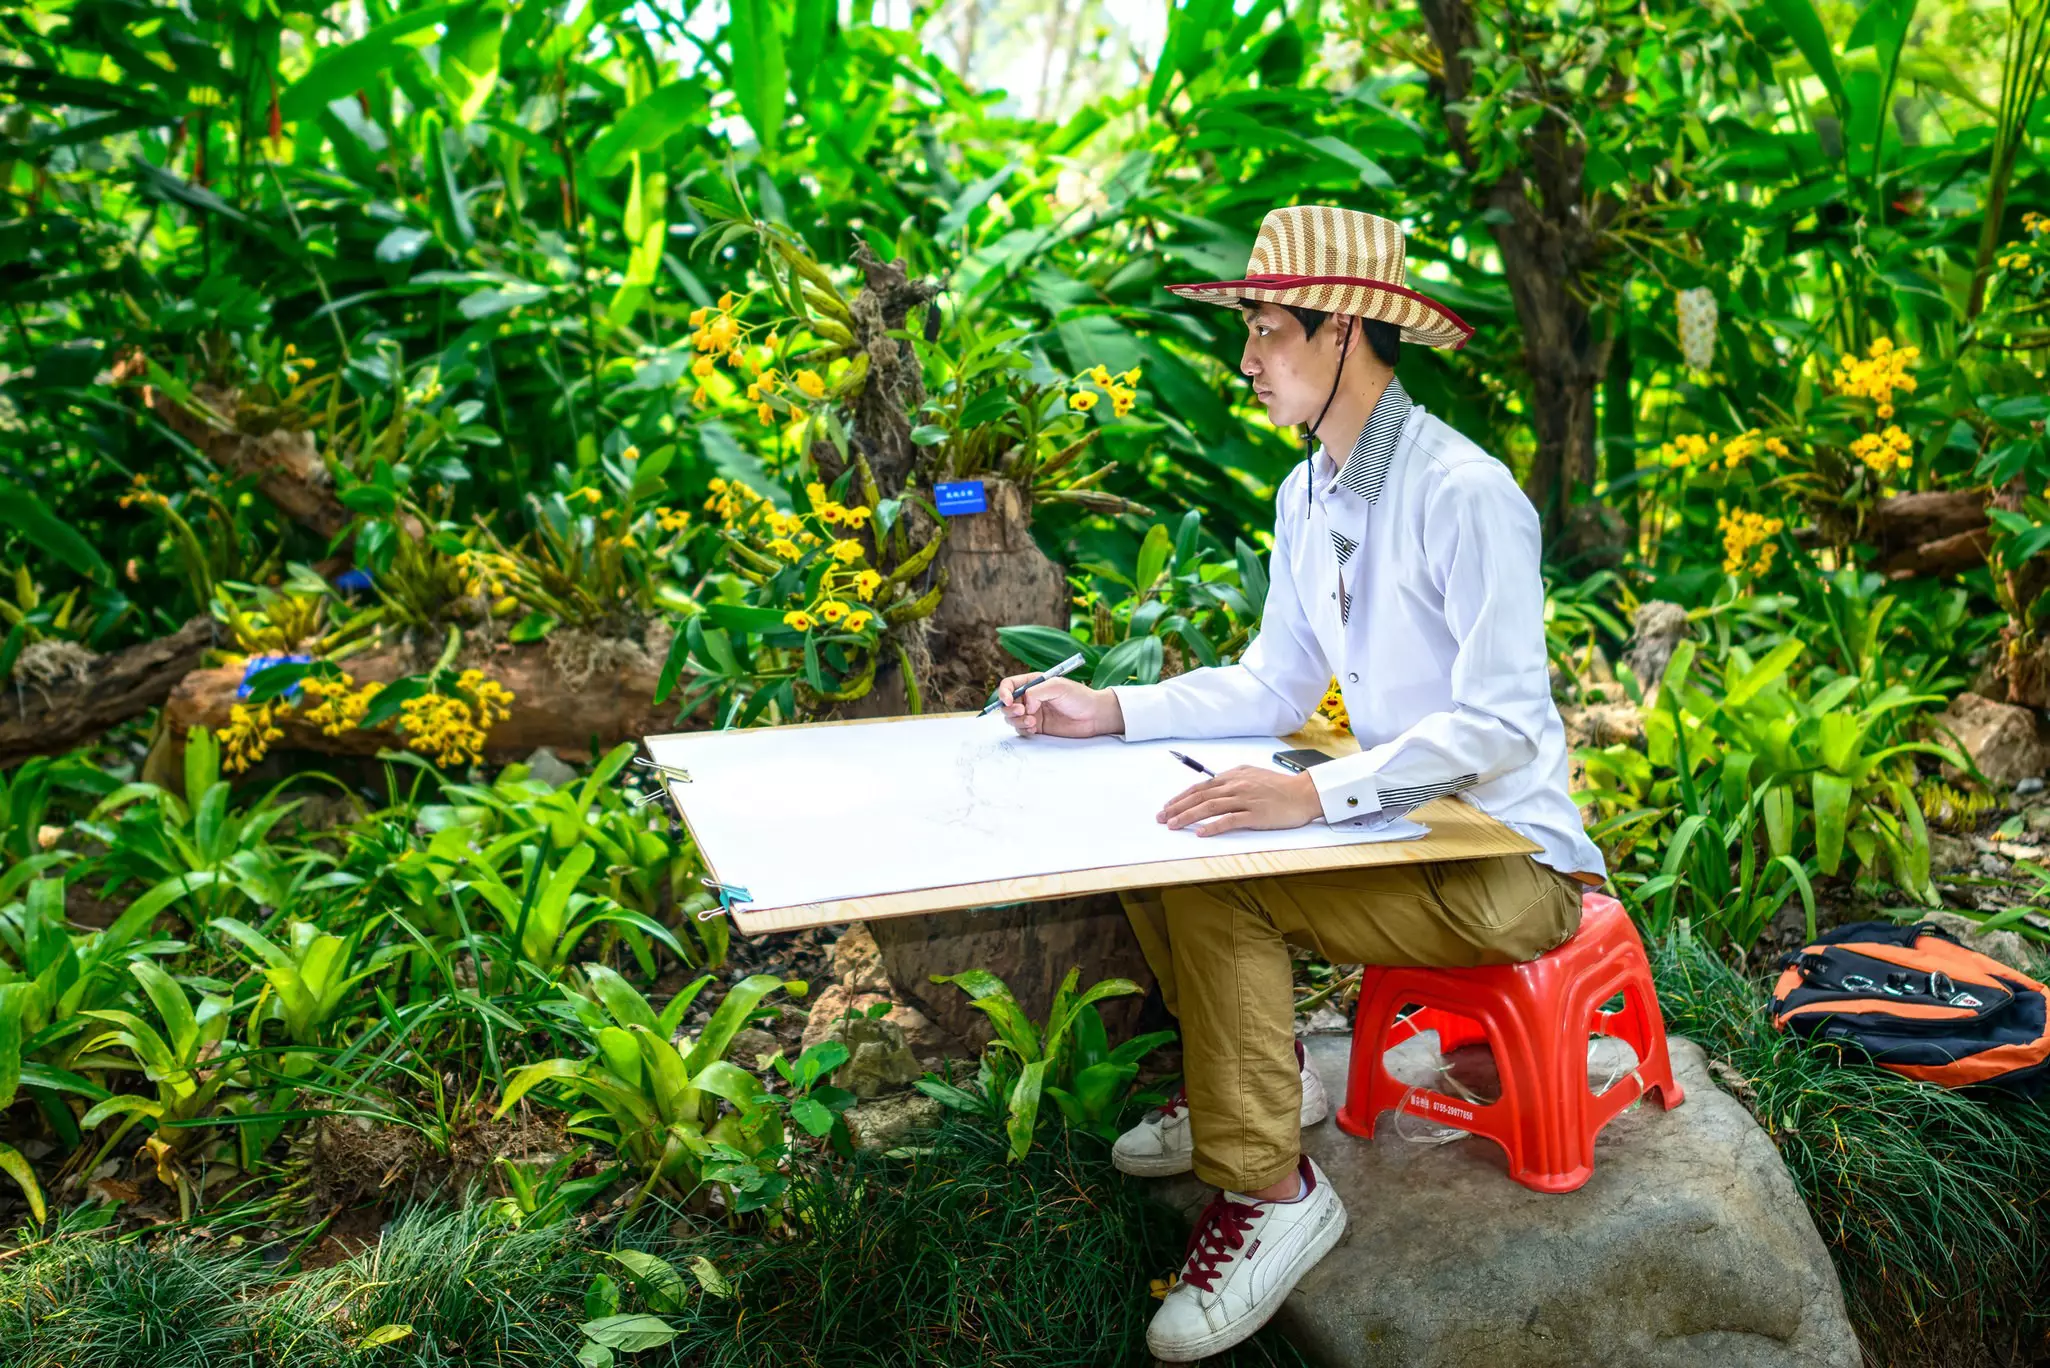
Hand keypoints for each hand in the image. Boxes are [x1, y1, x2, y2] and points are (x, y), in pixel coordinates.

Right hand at [996, 674, 1121, 737]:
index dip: (1004, 692)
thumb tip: (1025, 705)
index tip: (1008, 700)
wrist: (1094, 716)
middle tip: (1023, 711)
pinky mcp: (1038, 727)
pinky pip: (1021, 729)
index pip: (1009, 685)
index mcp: (1033, 683)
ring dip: (1017, 720)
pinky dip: (1023, 729)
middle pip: (1007, 704)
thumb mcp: (1057, 686)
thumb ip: (1036, 692)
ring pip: (1012, 718)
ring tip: (1032, 721)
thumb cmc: (1079, 697)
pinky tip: (1034, 729)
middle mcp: (1030, 698)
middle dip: (1010, 709)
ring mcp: (1033, 713)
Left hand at [1159, 766, 1321, 835]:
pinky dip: (1213, 827)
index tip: (1168, 806)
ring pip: (1210, 808)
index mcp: (1234, 776)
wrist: (1304, 793)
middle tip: (1162, 818)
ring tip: (1173, 825)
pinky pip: (1230, 820)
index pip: (1201, 787)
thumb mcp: (1253, 775)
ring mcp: (1245, 800)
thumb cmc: (1279, 786)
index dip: (1181, 797)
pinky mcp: (1255, 814)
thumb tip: (1214, 786)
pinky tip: (1200, 833)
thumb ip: (1233, 779)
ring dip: (1188, 817)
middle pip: (1200, 797)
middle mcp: (1236, 786)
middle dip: (1177, 807)